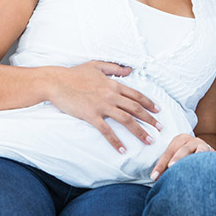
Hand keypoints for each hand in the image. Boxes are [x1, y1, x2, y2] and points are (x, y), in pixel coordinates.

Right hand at [46, 61, 161, 154]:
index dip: (149, 103)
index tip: (158, 110)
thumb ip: (114, 68)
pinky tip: (123, 150)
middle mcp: (111, 95)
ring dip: (139, 131)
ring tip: (149, 141)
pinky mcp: (91, 116)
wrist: (56, 82)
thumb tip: (129, 69)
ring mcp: (102, 106)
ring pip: (126, 120)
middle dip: (150, 119)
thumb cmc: (74, 74)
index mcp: (113, 84)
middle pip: (135, 109)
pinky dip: (116, 141)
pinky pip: (107, 131)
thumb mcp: (96, 65)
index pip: (136, 95)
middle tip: (160, 128)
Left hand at [150, 134, 215, 180]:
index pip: (169, 151)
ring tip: (197, 158)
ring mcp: (204, 146)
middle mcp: (193, 141)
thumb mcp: (174, 159)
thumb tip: (153, 178)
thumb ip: (165, 166)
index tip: (154, 177)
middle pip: (184, 149)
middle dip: (177, 158)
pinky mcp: (214, 153)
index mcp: (181, 139)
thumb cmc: (183, 158)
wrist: (200, 150)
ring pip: (201, 149)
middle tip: (171, 167)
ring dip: (199, 153)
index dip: (160, 164)